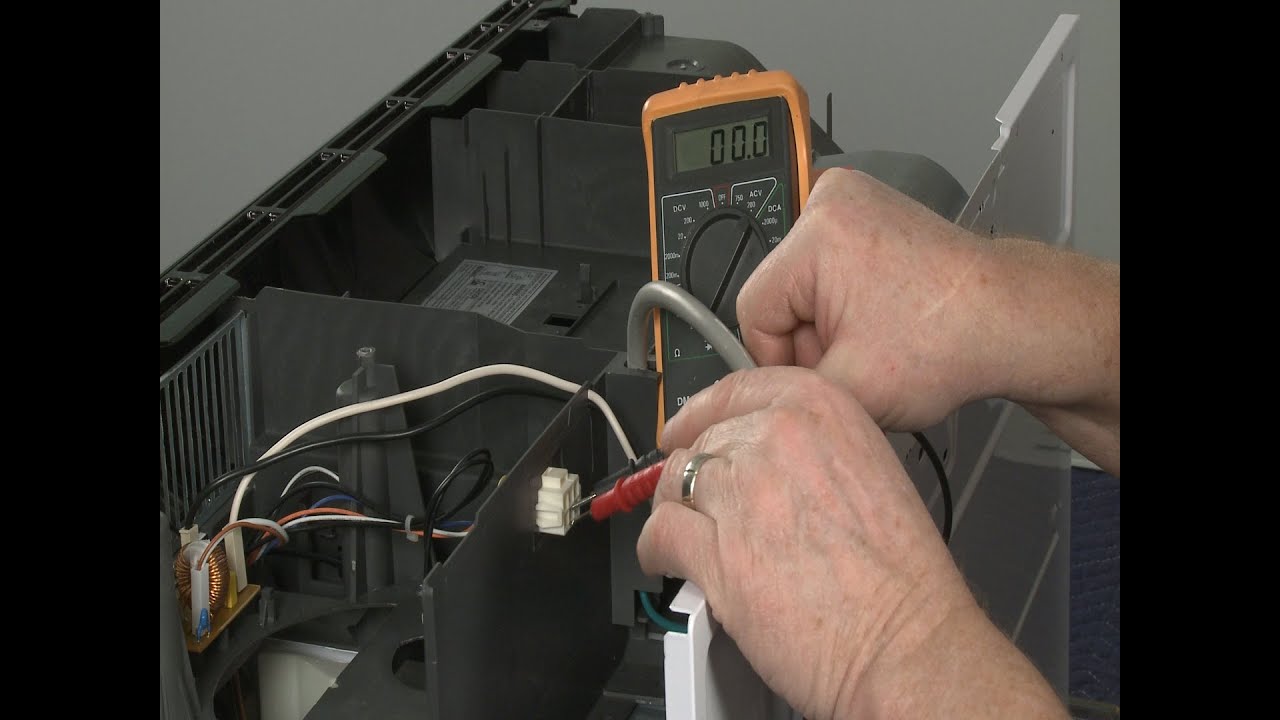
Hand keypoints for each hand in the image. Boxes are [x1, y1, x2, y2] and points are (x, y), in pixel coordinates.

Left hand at [637, 366, 976, 717]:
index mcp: (820, 411)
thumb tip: (762, 459)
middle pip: (701, 441)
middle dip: (697, 475)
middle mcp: (777, 441)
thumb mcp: (870, 472)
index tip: (688, 428)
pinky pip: (659, 535)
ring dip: (676, 512)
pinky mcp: (714, 551)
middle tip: (708, 506)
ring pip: (674, 484)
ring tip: (691, 538)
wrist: (905, 641)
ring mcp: (742, 493)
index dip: (702, 413)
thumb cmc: (901, 576)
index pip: (734, 391)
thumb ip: (810, 452)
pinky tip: (672, 564)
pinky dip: (658, 552)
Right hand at [737, 168, 992, 430]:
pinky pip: (828, 269)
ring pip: (802, 286)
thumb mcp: (848, 389)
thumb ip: (784, 391)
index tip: (815, 379)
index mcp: (818, 232)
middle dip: (809, 339)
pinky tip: (880, 320)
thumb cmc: (953, 341)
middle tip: (856, 364)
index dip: (781, 359)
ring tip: (875, 342)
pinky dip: (846, 302)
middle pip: (779, 294)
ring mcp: (853, 200)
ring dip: (828, 323)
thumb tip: (752, 394)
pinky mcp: (870, 213)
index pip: (753, 311)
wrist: (1012, 321)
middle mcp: (831, 200)